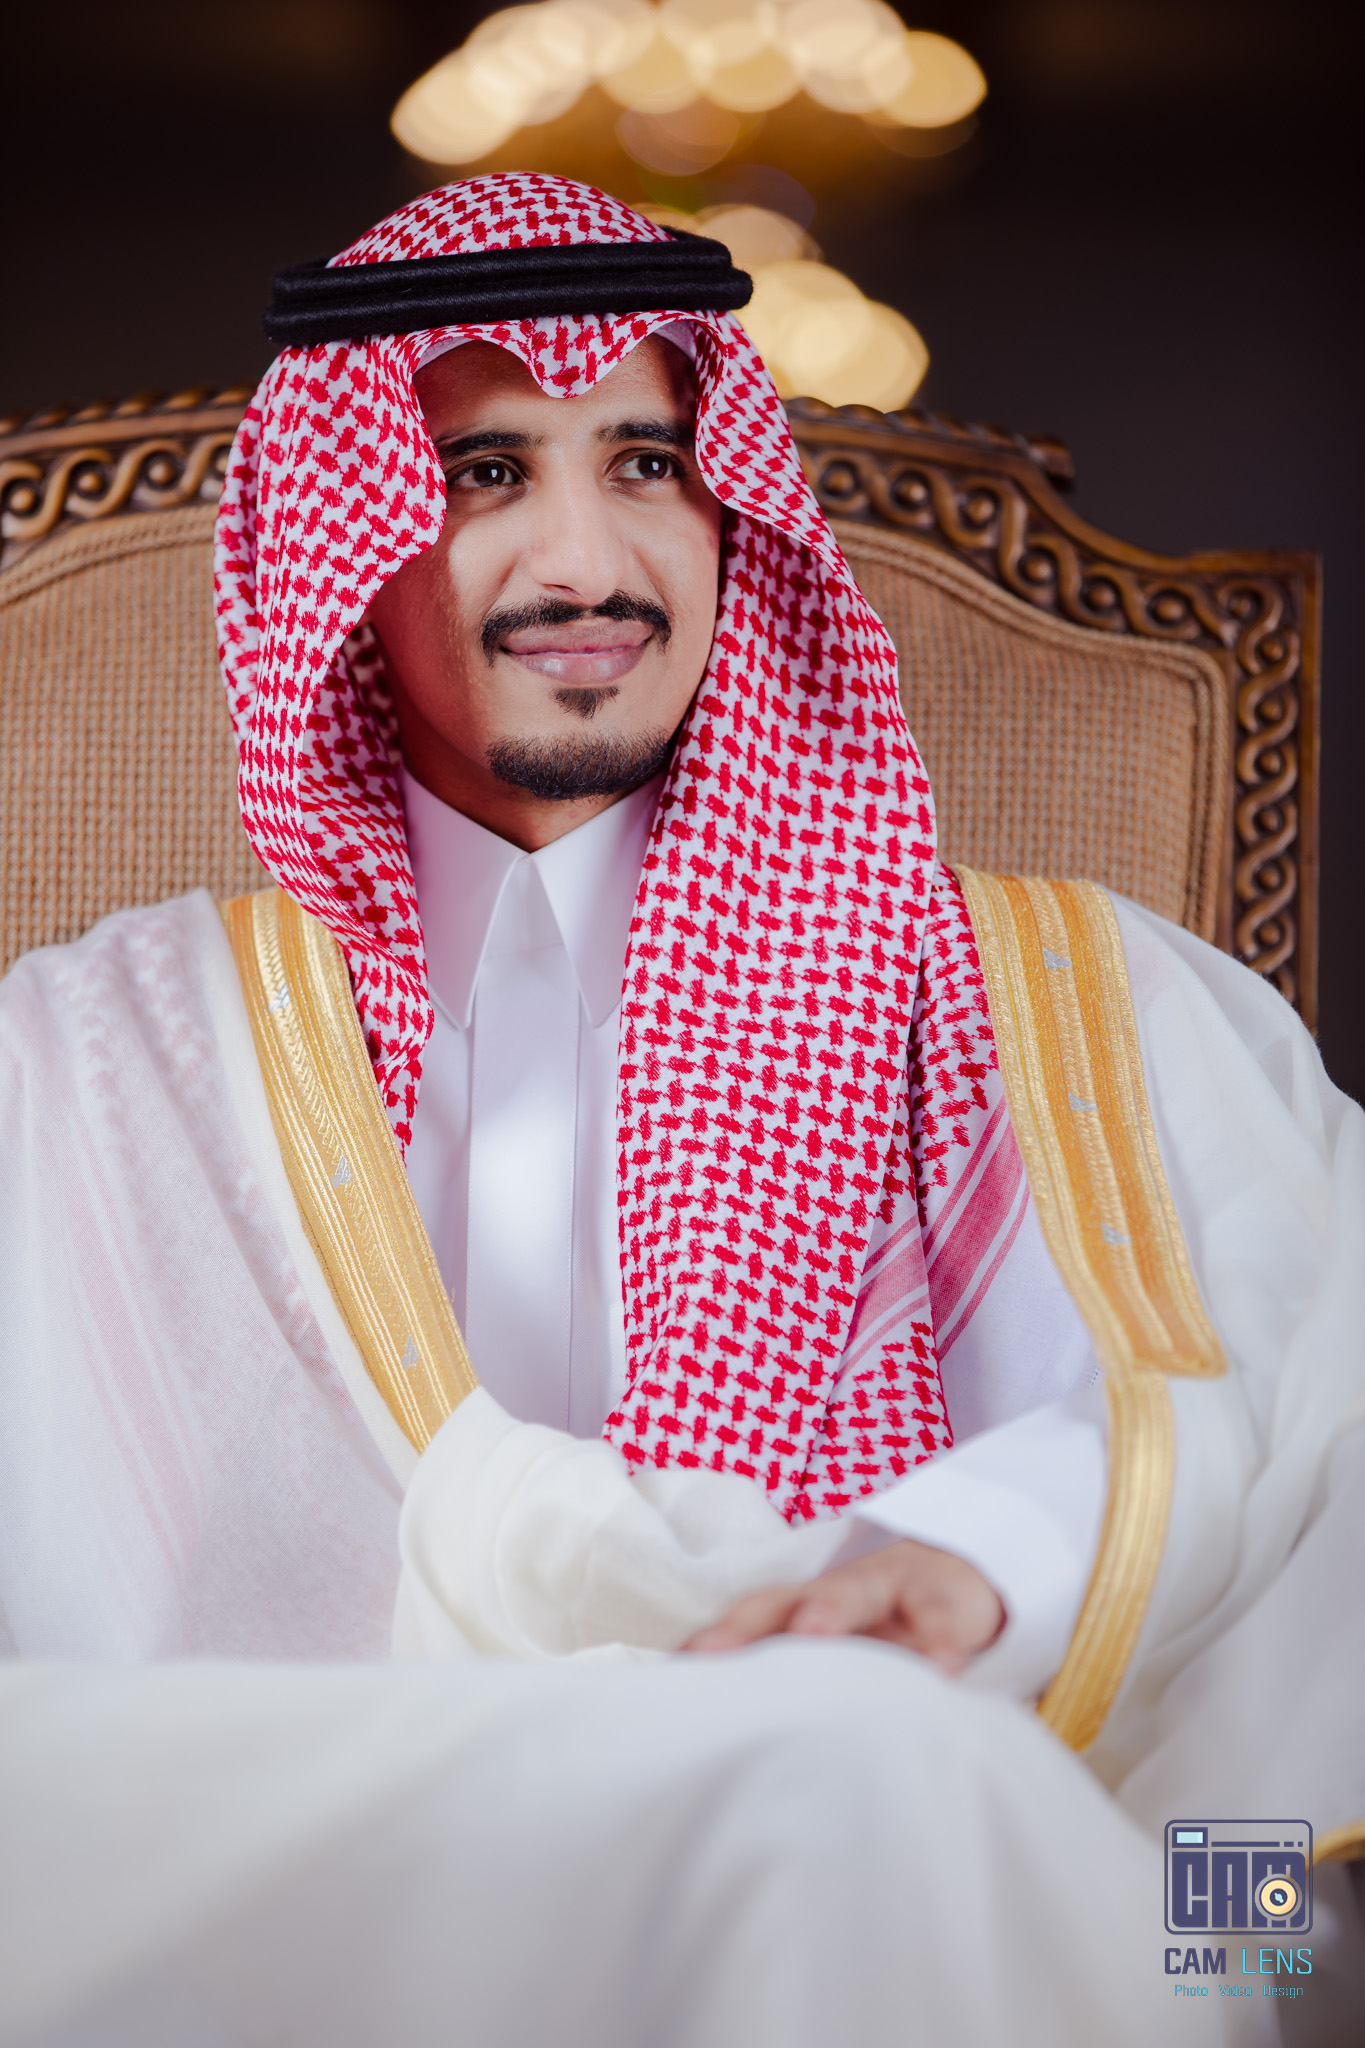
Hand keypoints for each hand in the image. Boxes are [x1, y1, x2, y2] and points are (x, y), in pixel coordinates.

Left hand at [682, 1538, 1004, 1675]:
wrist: (961, 1580)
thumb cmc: (880, 1632)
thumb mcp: (839, 1653)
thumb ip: (790, 1684)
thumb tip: (724, 1742)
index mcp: (800, 1610)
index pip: (746, 1623)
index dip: (710, 1645)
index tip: (670, 1674)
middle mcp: (834, 1594)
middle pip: (783, 1601)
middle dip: (746, 1626)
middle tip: (711, 1653)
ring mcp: (888, 1590)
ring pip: (853, 1593)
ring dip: (829, 1609)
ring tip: (811, 1630)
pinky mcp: (943, 1601)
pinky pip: (938, 1623)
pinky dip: (938, 1643)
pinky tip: (940, 1671)